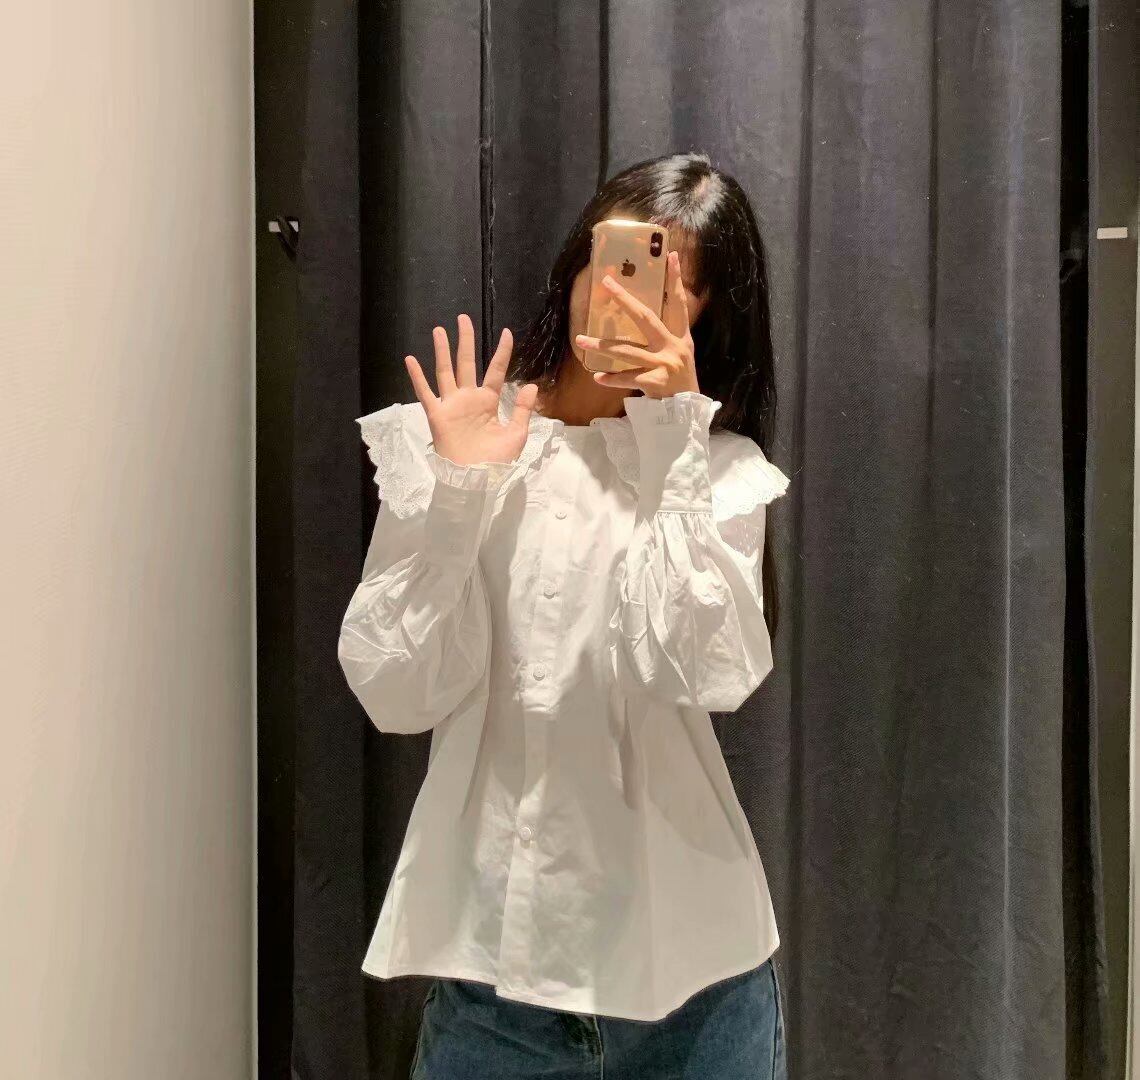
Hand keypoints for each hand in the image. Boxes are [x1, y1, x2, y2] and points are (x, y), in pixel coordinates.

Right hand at [404, 314, 538, 465]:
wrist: (476, 479)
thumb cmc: (496, 460)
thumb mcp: (516, 434)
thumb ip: (522, 409)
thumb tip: (530, 385)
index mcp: (488, 402)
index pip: (495, 371)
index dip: (502, 352)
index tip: (507, 332)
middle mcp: (468, 398)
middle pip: (467, 363)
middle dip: (466, 341)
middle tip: (464, 318)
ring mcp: (451, 404)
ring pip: (446, 371)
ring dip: (442, 351)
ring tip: (439, 329)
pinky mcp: (437, 415)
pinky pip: (425, 393)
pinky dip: (417, 377)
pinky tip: (410, 359)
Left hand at [573, 250, 700, 398]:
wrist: (688, 414)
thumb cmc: (679, 382)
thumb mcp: (680, 355)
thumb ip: (666, 337)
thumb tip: (644, 318)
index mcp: (680, 338)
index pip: (678, 304)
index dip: (675, 280)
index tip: (670, 255)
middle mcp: (673, 348)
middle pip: (646, 319)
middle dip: (625, 300)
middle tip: (608, 284)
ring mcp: (664, 365)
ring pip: (628, 351)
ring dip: (602, 345)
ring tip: (581, 340)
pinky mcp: (655, 383)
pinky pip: (628, 378)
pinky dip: (612, 378)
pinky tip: (598, 377)